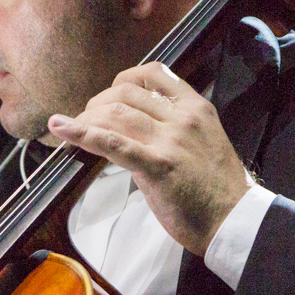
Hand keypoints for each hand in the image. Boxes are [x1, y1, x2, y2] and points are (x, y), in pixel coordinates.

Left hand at [48, 63, 252, 254]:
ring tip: (73, 128)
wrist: (234, 220)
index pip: (153, 73)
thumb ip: (173, 126)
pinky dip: (81, 133)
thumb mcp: (202, 141)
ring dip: (86, 118)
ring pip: (115, 113)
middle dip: (98, 103)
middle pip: (125, 92)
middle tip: (87, 119)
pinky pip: (112, 143)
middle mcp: (182, 118)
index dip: (122, 80)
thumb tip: (136, 121)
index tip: (109, 95)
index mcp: (195, 108)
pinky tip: (60, 128)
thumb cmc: (216, 187)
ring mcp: (169, 141)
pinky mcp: (156, 165)